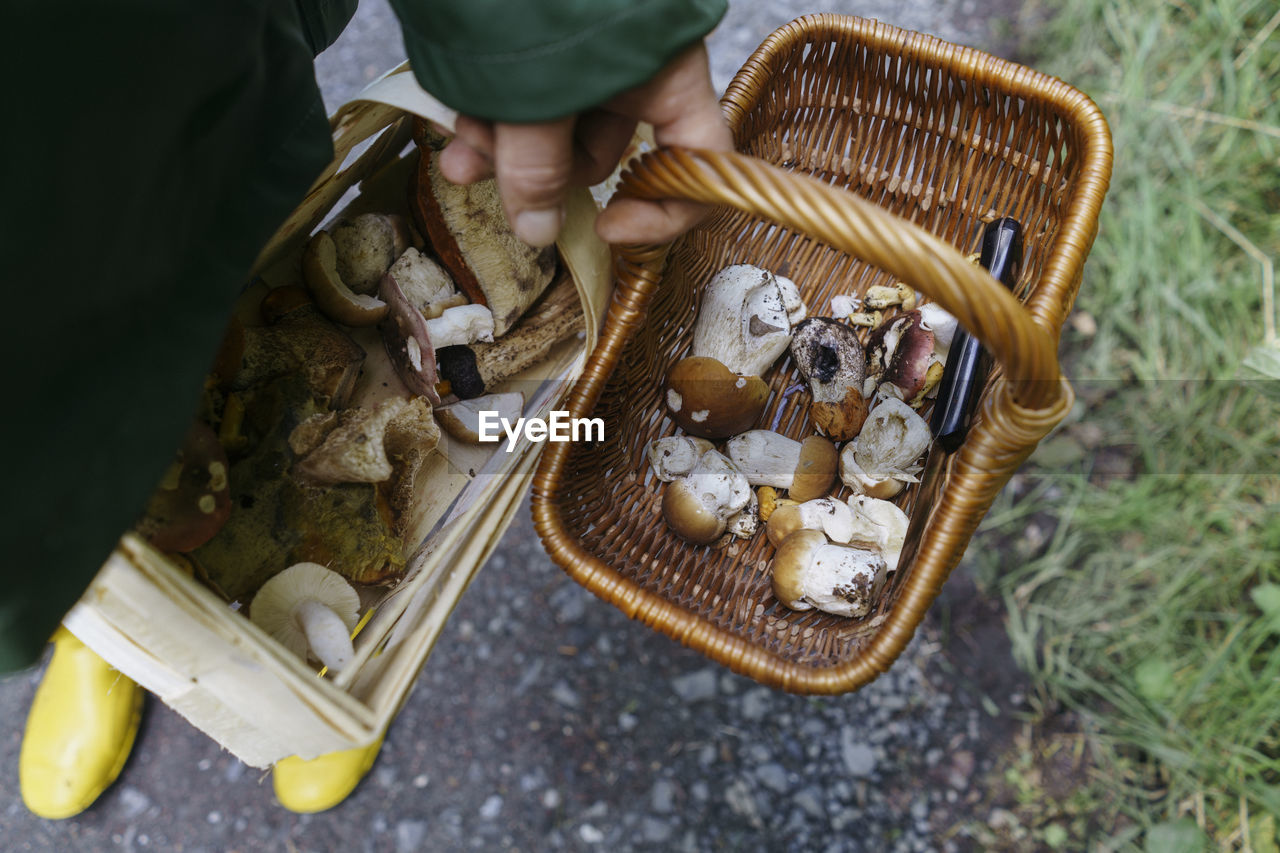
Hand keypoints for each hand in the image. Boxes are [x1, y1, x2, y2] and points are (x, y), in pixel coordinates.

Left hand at [437, 43, 732, 246]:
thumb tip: (538, 233)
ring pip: (556, 127)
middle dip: (542, 172)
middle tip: (484, 168)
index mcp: (665, 74)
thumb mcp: (534, 93)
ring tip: (456, 146)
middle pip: (606, 151)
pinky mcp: (548, 39)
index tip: (608, 230)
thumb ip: (536, 169)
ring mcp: (592, 53)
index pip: (700, 164)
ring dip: (504, 147)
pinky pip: (528, 96)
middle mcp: (638, 67)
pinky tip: (453, 120)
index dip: (665, 212)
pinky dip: (494, 114)